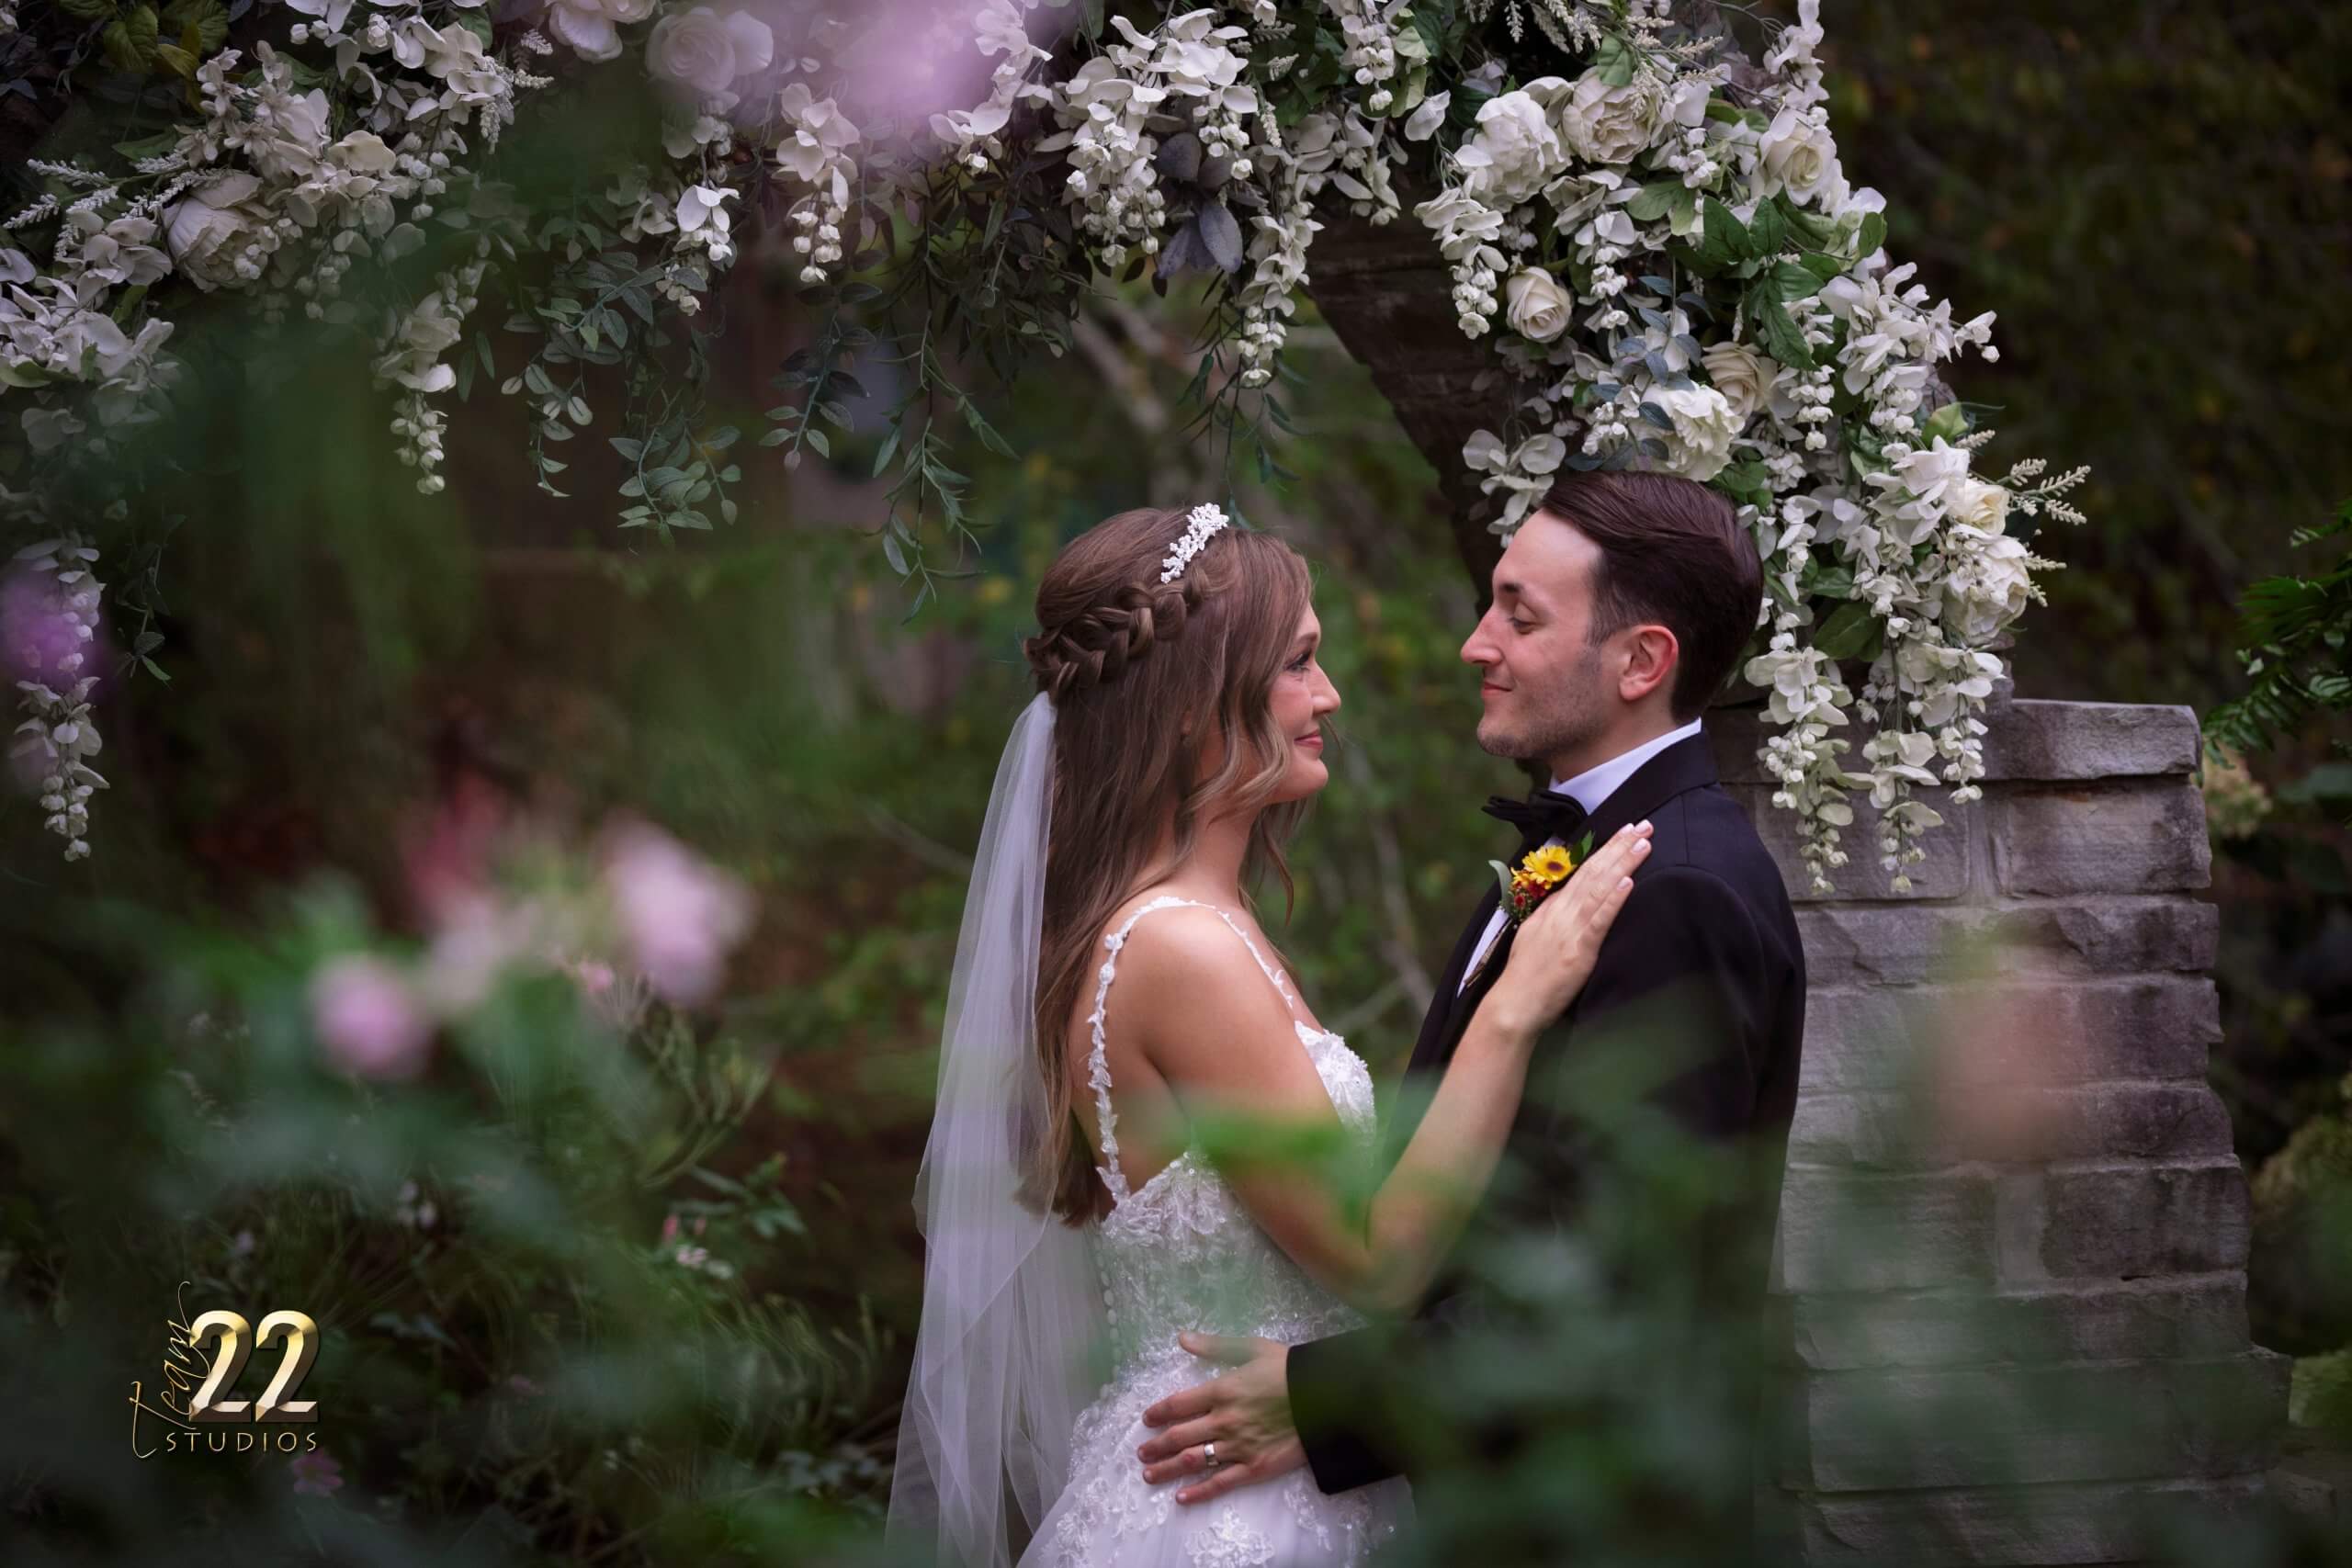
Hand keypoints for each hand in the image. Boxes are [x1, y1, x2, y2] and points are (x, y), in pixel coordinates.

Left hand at [1136, 1332, 1306, 1503]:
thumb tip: (1182, 1338)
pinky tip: (1181, 1498)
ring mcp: (1237, 1447)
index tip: (1146, 1420)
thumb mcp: (1252, 1348)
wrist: (1326, 1396)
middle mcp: (1223, 1421)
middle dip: (1156, 1446)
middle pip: (1179, 1436)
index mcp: (1221, 1390)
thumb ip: (1215, 1346)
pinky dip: (1198, 1492)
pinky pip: (1220, 1483)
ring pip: (1193, 1461)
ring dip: (1167, 1469)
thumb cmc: (1289, 1369)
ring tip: (1149, 1475)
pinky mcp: (1254, 1468)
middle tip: (1141, 1454)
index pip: (1178, 1404)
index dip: (1158, 1413)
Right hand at [1486, 821, 1650, 1037]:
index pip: (1583, 871)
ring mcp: (1569, 929)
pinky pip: (1599, 920)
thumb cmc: (1526, 977)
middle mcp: (1560, 912)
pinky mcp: (1578, 950)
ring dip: (1623, 863)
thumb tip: (1571, 902)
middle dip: (1620, 846)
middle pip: (1594, 872)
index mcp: (1552, 908)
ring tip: (1643, 843)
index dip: (1606, 850)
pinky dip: (1614, 900)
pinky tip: (1628, 883)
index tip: (1625, 831)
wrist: (1514, 1004)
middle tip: (1643, 825)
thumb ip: (1555, 918)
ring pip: (1600, 889)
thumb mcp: (1537, 937)